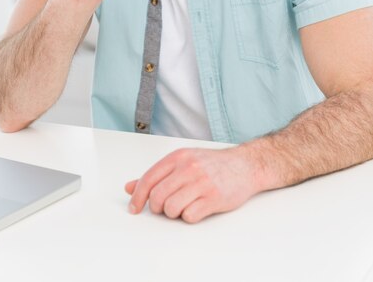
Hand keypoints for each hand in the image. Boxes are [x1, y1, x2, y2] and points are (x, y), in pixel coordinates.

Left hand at [125, 147, 260, 223]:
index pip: (149, 178)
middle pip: (158, 196)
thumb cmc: (212, 165)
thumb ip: (157, 175)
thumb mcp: (183, 162)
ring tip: (183, 207)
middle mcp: (188, 168)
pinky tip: (196, 208)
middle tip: (165, 208)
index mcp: (178, 157)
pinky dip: (189, 217)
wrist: (245, 165)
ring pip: (171, 208)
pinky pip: (189, 216)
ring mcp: (202, 182)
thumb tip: (130, 187)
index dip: (137, 196)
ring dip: (174, 213)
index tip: (134, 208)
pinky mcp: (214, 197)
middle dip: (158, 208)